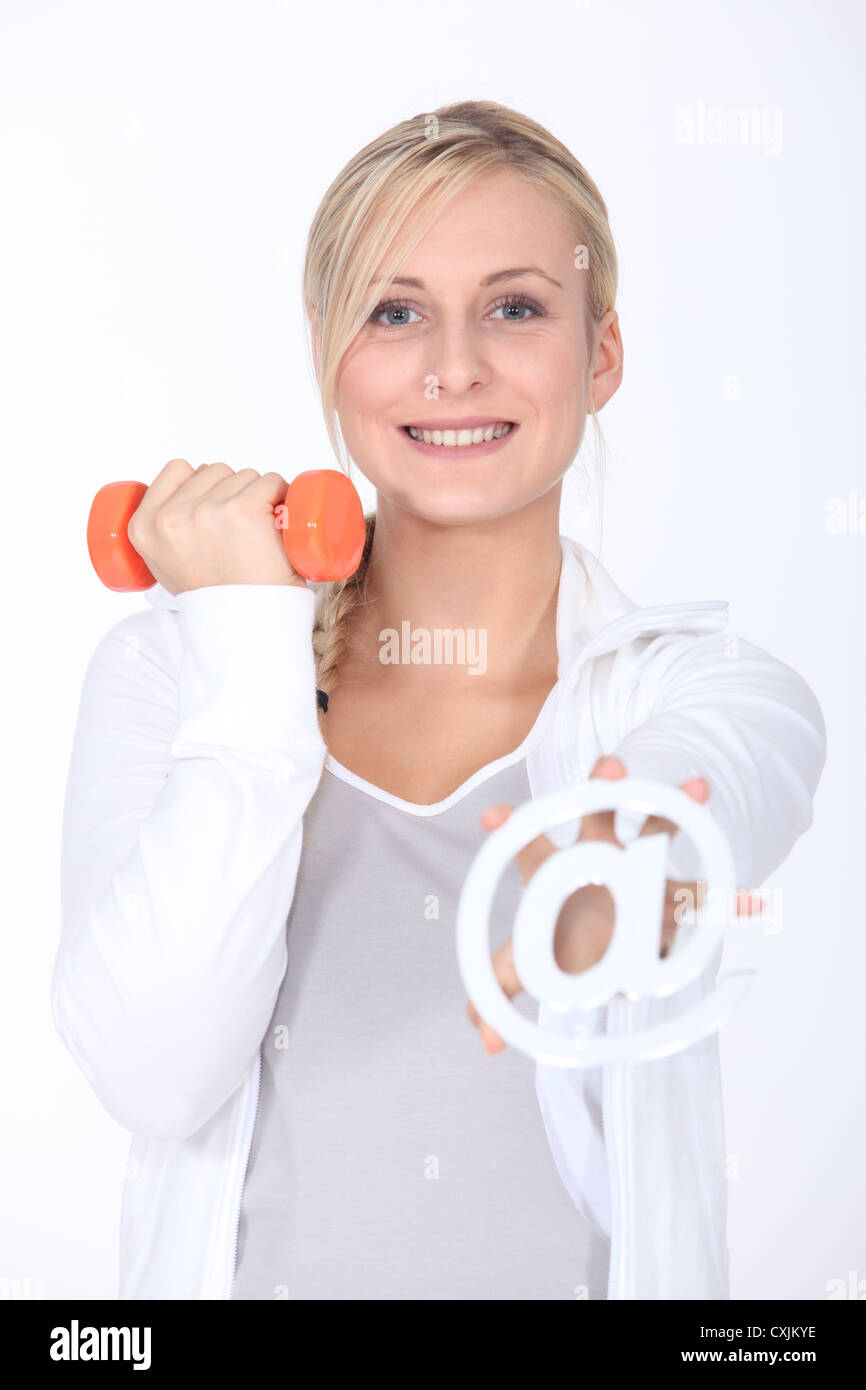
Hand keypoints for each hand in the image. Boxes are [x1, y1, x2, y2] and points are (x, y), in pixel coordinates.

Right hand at [126, 458, 308, 595]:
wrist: (246, 629)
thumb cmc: (217, 600)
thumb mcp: (168, 565)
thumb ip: (166, 531)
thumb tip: (188, 490)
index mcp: (144, 527)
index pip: (178, 469)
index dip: (204, 482)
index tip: (218, 506)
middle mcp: (171, 517)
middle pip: (215, 470)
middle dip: (233, 491)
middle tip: (242, 532)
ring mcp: (207, 512)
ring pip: (245, 475)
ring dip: (259, 495)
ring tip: (259, 535)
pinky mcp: (243, 511)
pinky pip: (271, 482)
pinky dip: (282, 495)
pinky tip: (279, 521)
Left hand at [466, 755, 762, 1053]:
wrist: (607, 940)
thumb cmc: (562, 939)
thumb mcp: (526, 963)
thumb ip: (498, 990)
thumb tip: (486, 1044)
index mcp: (555, 870)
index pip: (527, 842)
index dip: (509, 826)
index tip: (491, 815)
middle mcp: (598, 858)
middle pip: (599, 813)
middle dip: (606, 786)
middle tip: (613, 765)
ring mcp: (638, 871)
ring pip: (660, 831)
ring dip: (679, 810)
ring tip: (698, 786)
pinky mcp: (670, 898)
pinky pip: (703, 896)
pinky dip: (728, 900)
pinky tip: (749, 903)